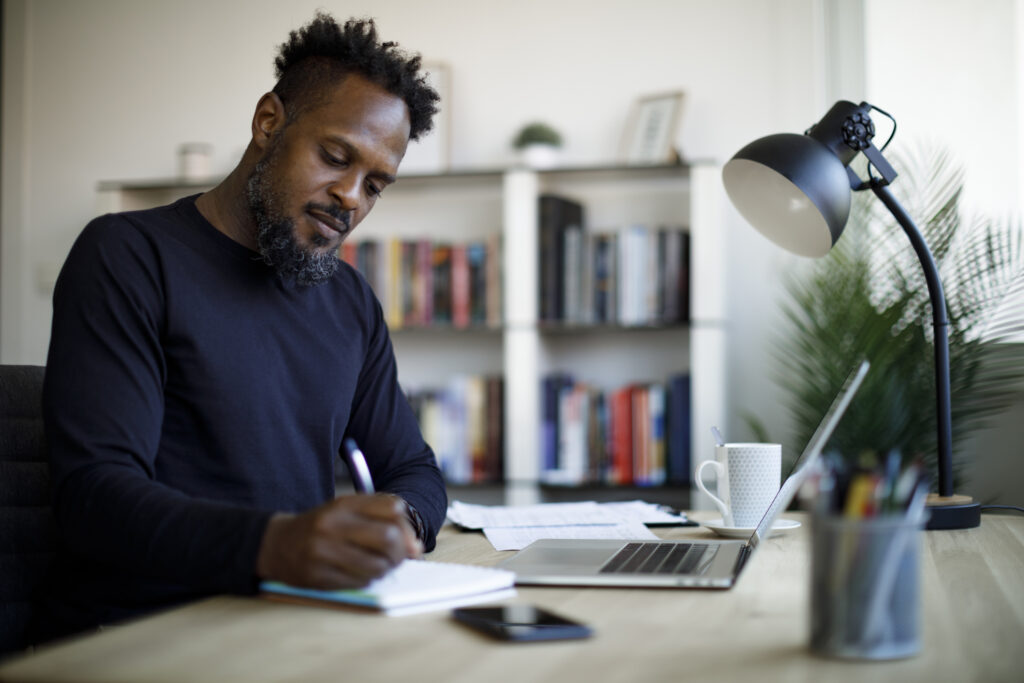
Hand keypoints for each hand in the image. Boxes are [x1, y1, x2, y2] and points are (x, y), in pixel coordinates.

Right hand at [256, 494, 422, 588]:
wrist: (277, 544)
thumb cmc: (321, 527)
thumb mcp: (346, 511)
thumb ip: (380, 519)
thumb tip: (415, 547)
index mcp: (343, 504)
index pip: (392, 508)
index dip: (407, 527)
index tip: (409, 541)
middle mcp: (332, 524)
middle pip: (387, 538)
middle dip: (400, 553)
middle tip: (398, 559)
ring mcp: (323, 551)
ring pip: (376, 565)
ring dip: (386, 570)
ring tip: (379, 567)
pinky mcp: (317, 575)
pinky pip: (358, 582)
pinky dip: (368, 580)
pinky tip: (361, 574)